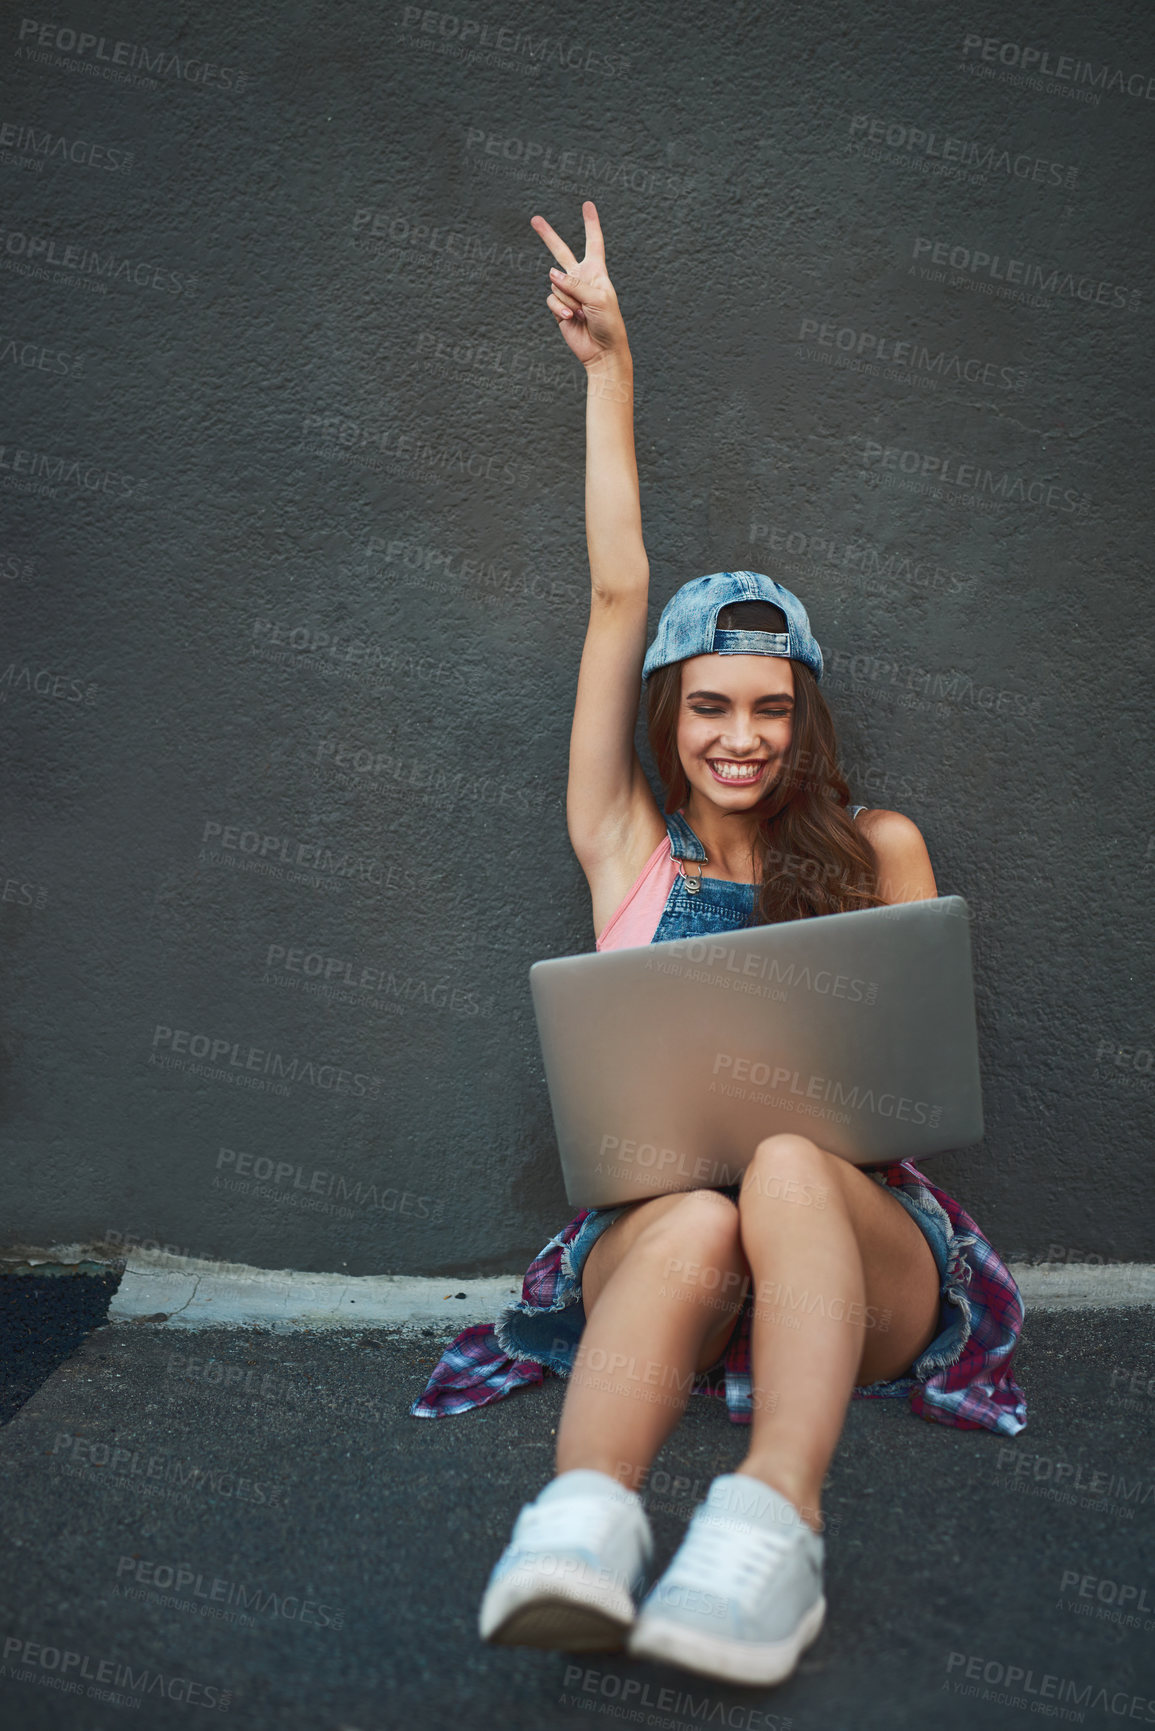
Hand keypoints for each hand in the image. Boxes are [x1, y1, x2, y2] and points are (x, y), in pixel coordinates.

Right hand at [529, 200, 628, 367]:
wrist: (603, 351)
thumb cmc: (609, 323)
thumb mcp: (597, 298)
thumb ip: (574, 283)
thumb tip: (550, 273)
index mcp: (596, 271)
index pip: (593, 242)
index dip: (591, 223)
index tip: (588, 205)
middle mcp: (580, 278)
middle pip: (561, 252)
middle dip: (548, 236)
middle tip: (534, 220)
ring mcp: (568, 293)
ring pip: (555, 284)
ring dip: (568, 299)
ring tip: (582, 313)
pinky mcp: (559, 308)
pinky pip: (551, 300)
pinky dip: (560, 309)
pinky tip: (572, 318)